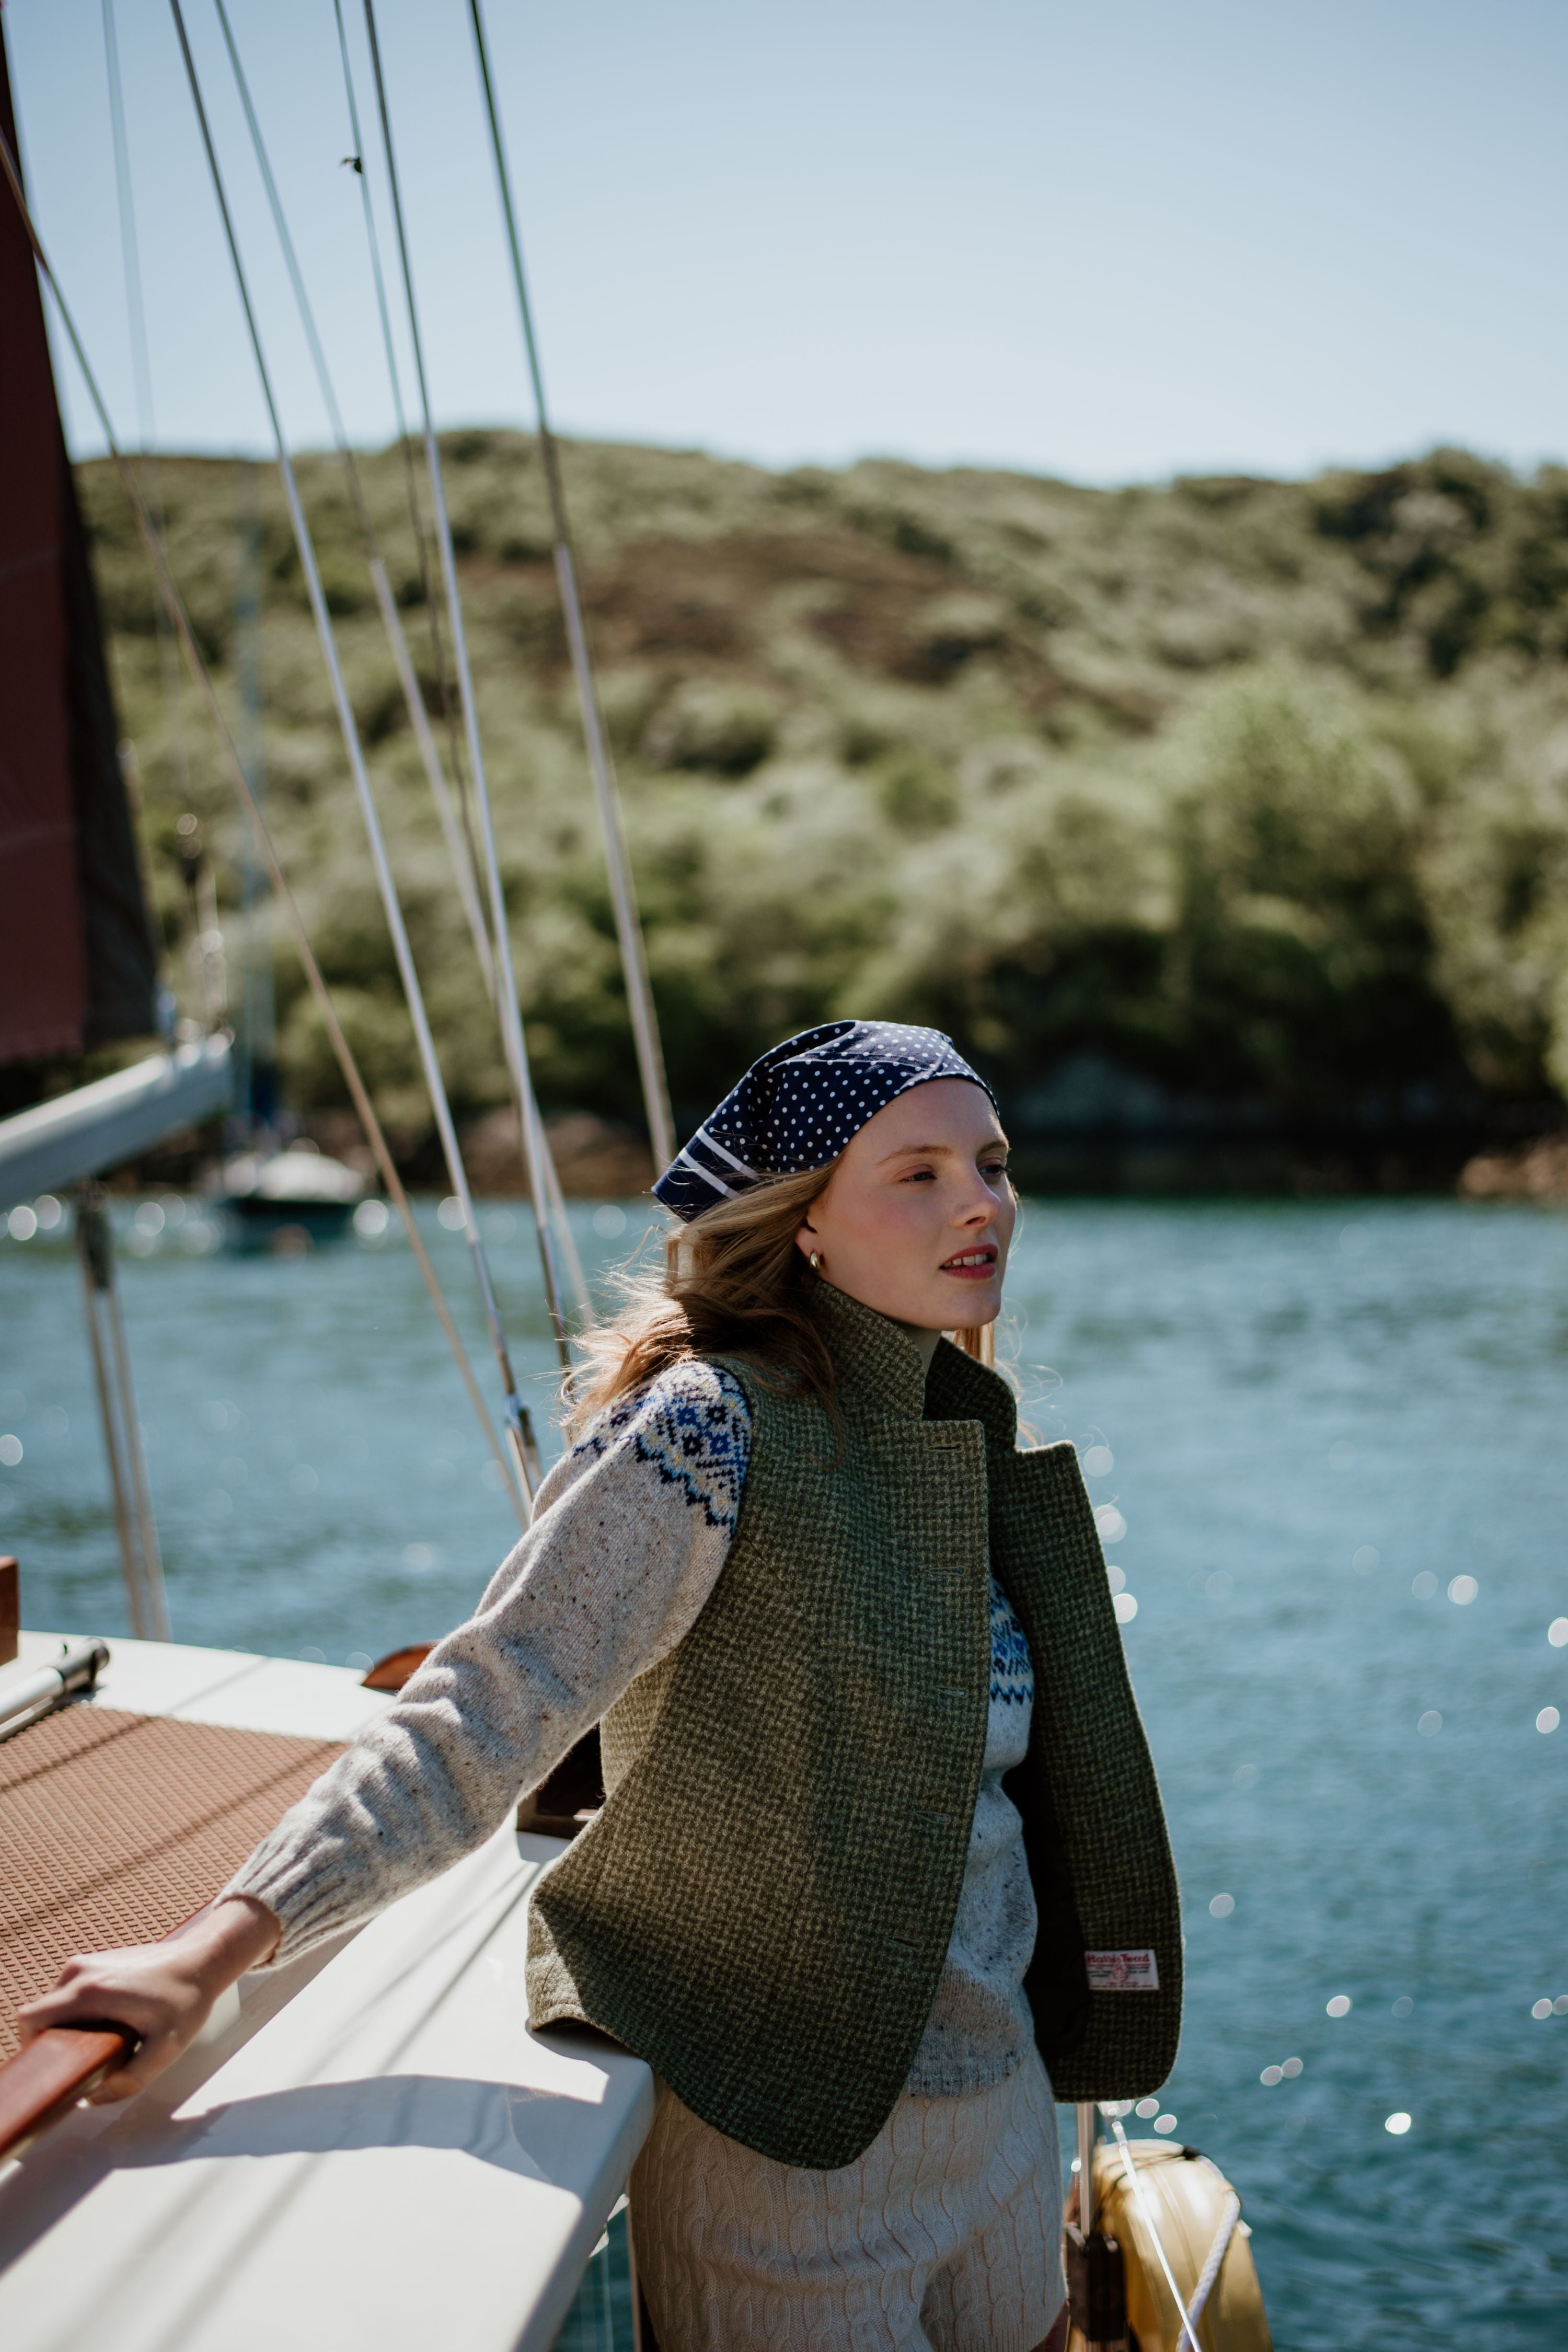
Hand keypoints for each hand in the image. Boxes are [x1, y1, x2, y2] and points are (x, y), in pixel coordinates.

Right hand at [15, 1895, 281, 2101]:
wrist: (202, 1959)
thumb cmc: (186, 1999)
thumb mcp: (167, 2048)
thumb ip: (131, 2080)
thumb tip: (96, 2096)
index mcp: (90, 1991)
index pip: (31, 2020)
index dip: (33, 2048)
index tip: (54, 2066)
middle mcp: (80, 1971)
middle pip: (41, 2016)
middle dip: (54, 2042)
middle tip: (84, 2061)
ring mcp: (86, 1963)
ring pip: (55, 2006)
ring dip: (69, 2028)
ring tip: (102, 2043)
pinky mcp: (95, 1962)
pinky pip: (70, 1995)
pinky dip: (79, 2013)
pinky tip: (108, 2026)